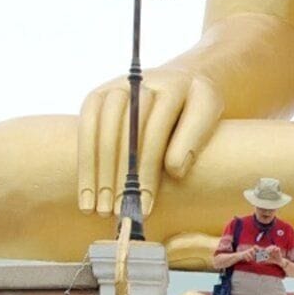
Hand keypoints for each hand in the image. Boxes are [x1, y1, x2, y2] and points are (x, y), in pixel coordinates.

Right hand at [80, 71, 224, 213]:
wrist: (178, 85)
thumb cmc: (194, 110)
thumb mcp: (207, 116)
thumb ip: (194, 139)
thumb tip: (174, 170)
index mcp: (174, 85)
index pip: (157, 129)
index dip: (149, 169)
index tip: (146, 204)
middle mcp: (140, 82)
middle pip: (126, 132)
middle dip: (122, 176)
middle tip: (120, 212)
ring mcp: (115, 87)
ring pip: (103, 132)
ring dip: (99, 174)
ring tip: (100, 210)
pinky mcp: (96, 98)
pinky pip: (86, 131)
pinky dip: (85, 166)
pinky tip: (86, 196)